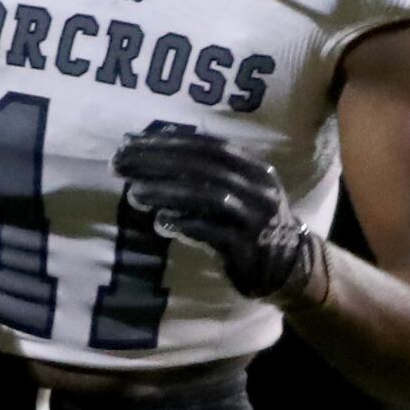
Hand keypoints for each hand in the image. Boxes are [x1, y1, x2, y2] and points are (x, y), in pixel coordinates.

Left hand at [116, 127, 323, 301]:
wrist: (290, 268)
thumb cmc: (253, 225)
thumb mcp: (240, 192)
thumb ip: (207, 174)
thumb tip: (155, 154)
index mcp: (254, 168)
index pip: (207, 146)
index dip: (168, 141)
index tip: (130, 142)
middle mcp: (257, 188)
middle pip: (202, 167)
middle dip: (158, 163)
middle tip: (120, 163)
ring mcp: (254, 217)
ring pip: (207, 196)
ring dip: (167, 193)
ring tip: (134, 192)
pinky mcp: (247, 247)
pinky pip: (213, 232)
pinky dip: (186, 225)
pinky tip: (160, 222)